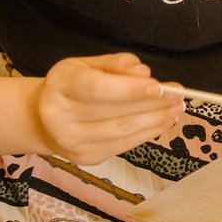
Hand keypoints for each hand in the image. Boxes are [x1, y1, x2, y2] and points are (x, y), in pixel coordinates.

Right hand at [33, 52, 183, 163]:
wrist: (42, 118)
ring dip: (155, 121)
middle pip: (115, 113)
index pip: (98, 89)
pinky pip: (123, 145)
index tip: (160, 88)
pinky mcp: (85, 157)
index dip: (131, 89)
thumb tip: (144, 74)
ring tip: (175, 110)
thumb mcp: (88, 64)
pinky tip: (162, 122)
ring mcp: (71, 140)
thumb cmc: (72, 86)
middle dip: (153, 105)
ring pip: (123, 132)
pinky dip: (147, 133)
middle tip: (178, 97)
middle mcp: (59, 116)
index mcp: (60, 85)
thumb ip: (117, 64)